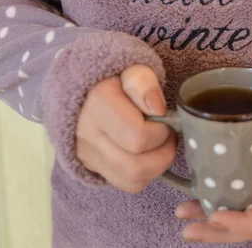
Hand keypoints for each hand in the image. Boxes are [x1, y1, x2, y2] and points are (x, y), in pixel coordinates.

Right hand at [76, 65, 176, 192]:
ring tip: (159, 144)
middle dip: (163, 152)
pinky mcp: (91, 166)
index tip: (164, 115)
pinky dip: (144, 174)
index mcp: (97, 104)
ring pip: (132, 180)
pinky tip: (147, 154)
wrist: (84, 84)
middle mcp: (87, 134)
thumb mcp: (130, 68)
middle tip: (167, 133)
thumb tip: (157, 109)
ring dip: (157, 165)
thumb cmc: (114, 76)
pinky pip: (125, 184)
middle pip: (135, 166)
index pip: (139, 136)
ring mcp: (87, 154)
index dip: (161, 130)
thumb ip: (143, 82)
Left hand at [176, 143, 251, 242]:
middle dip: (215, 231)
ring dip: (207, 218)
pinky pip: (233, 199)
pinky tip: (190, 199)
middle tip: (188, 230)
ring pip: (235, 216)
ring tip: (181, 214)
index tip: (216, 215)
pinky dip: (212, 199)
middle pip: (245, 228)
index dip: (240, 222)